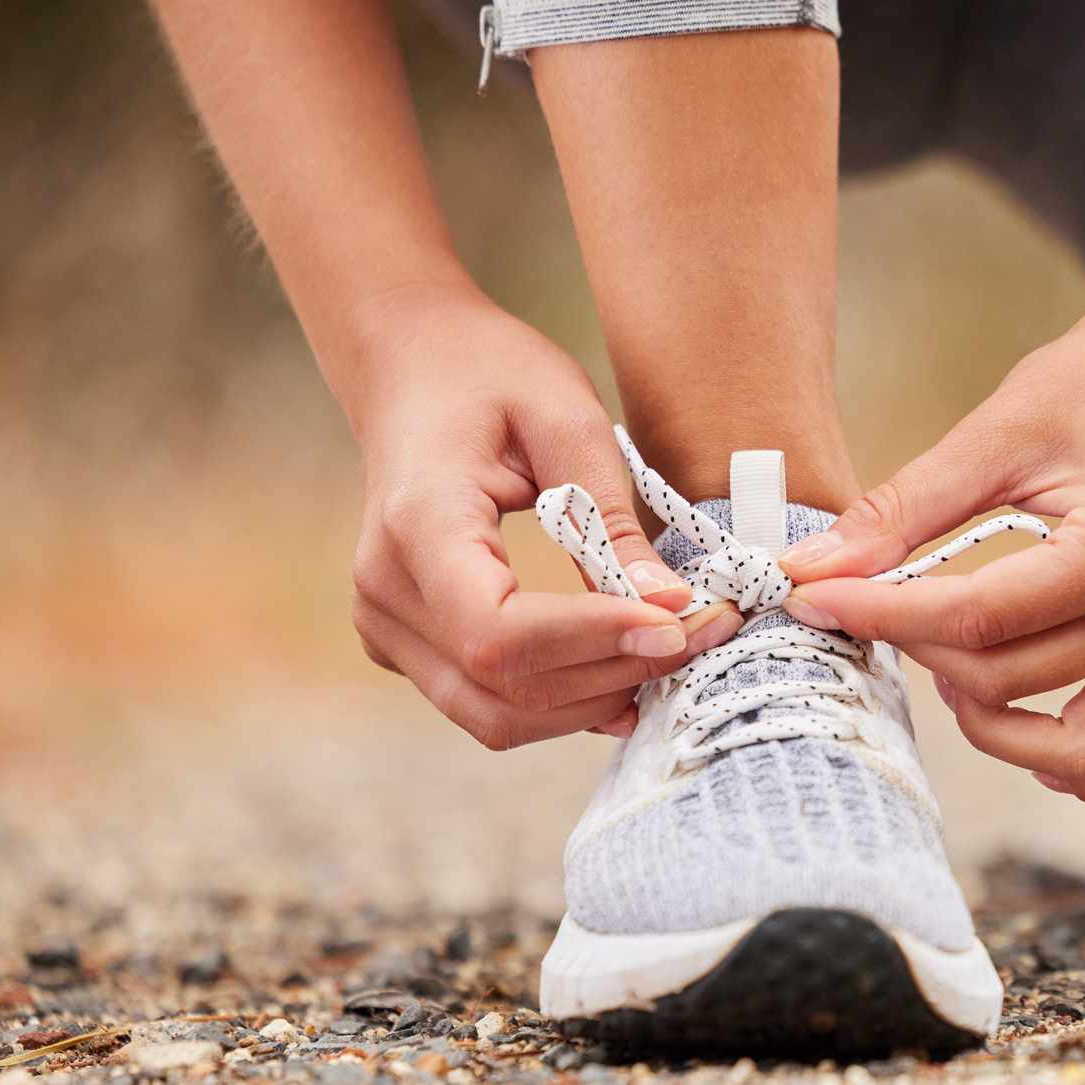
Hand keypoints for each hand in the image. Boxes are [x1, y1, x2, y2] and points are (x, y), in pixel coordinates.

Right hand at [345, 292, 741, 748]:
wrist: (413, 368)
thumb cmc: (490, 375)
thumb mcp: (568, 419)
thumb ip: (611, 520)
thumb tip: (668, 606)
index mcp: (418, 525)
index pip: (498, 631)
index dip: (591, 640)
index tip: (674, 621)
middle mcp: (386, 590)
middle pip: (502, 687)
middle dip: (612, 675)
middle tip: (699, 635)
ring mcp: (386, 626)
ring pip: (496, 715)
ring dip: (593, 699)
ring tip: (668, 650)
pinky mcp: (407, 644)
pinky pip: (487, 703)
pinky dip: (562, 700)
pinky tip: (620, 667)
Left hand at [779, 241, 1084, 803]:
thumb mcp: (1000, 430)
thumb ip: (905, 508)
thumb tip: (813, 568)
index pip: (977, 618)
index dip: (882, 616)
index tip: (818, 599)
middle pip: (1014, 682)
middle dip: (922, 655)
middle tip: (878, 611)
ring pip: (1084, 753)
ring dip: (1001, 732)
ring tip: (954, 673)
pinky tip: (1035, 736)